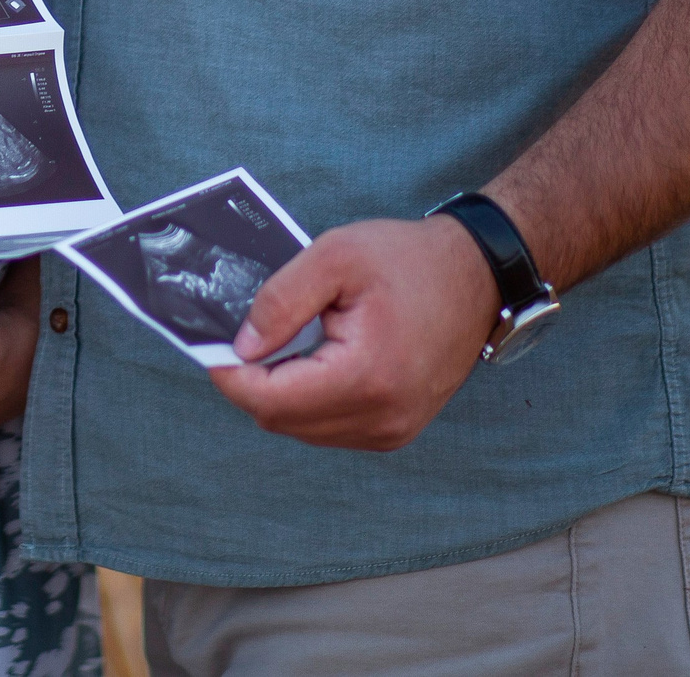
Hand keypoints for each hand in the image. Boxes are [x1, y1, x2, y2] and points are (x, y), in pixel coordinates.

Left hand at [208, 216, 496, 451]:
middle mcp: (382, 418)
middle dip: (252, 382)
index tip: (213, 345)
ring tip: (289, 342)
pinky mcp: (395, 430)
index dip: (230, 375)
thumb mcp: (335, 257)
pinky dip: (308, 399)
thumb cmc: (408, 260)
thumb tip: (242, 348)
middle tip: (247, 336)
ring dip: (280, 392)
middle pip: (281, 420)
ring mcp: (392, 431)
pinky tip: (314, 360)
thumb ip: (280, 302)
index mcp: (367, 378)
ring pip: (302, 429)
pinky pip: (329, 428)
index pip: (271, 401)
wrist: (477, 276)